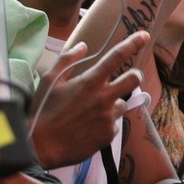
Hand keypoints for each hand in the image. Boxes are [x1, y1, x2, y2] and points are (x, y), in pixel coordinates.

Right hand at [29, 32, 146, 168]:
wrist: (39, 148)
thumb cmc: (42, 111)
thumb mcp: (48, 81)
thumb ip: (66, 60)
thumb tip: (83, 45)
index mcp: (90, 82)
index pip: (116, 57)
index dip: (132, 44)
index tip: (144, 35)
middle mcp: (103, 97)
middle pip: (134, 79)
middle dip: (134, 76)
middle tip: (126, 79)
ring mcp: (108, 117)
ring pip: (122, 104)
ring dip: (112, 105)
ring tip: (90, 114)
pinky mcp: (109, 134)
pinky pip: (114, 124)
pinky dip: (105, 124)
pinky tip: (88, 128)